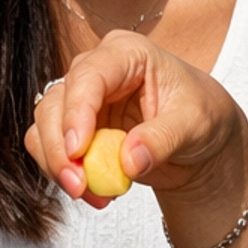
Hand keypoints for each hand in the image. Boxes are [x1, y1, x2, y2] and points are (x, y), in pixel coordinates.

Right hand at [26, 33, 247, 207]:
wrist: (200, 141)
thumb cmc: (202, 116)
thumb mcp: (195, 124)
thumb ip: (162, 139)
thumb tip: (128, 161)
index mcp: (127, 53)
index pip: (89, 75)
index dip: (77, 112)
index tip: (77, 151)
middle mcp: (97, 70)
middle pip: (57, 101)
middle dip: (61, 148)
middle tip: (78, 186)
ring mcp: (82, 99)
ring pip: (45, 126)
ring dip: (58, 164)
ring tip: (90, 194)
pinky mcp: (75, 128)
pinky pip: (48, 147)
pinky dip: (61, 172)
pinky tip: (92, 191)